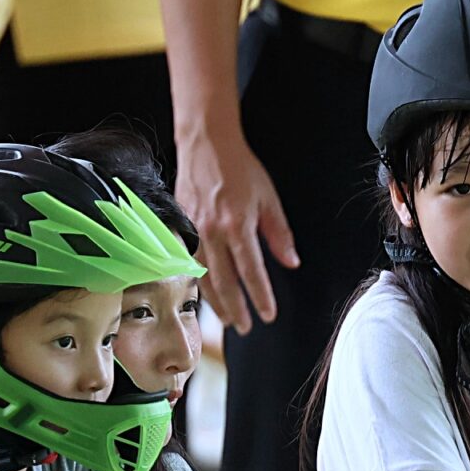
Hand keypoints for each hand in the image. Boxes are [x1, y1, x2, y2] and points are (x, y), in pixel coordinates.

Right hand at [175, 118, 293, 333]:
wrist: (206, 142)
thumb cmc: (239, 167)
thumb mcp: (268, 199)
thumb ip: (279, 234)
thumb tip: (290, 262)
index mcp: (237, 225)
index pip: (251, 272)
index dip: (260, 297)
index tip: (268, 315)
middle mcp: (211, 232)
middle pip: (223, 282)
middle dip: (235, 309)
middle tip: (245, 328)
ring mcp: (191, 229)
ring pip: (201, 275)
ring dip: (214, 301)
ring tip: (226, 318)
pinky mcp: (179, 224)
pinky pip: (186, 260)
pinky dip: (196, 280)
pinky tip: (204, 292)